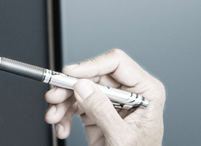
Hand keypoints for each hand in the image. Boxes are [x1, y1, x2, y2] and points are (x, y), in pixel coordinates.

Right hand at [43, 49, 165, 145]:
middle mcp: (129, 92)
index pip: (117, 63)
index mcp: (146, 91)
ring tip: (54, 118)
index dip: (91, 65)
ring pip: (81, 89)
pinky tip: (62, 127)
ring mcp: (113, 101)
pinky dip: (65, 115)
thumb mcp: (121, 136)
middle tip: (54, 97)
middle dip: (70, 87)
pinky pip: (77, 105)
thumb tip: (83, 87)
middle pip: (94, 76)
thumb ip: (102, 111)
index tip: (70, 74)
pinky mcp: (99, 112)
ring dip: (63, 103)